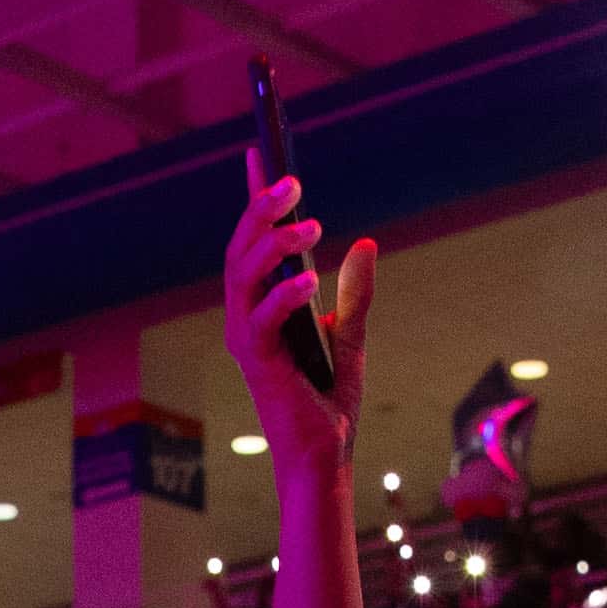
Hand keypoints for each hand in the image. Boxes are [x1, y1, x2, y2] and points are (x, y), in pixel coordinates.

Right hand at [220, 156, 369, 472]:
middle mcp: (246, 316)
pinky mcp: (257, 362)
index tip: (259, 153)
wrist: (323, 454)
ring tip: (309, 221)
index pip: (255, 241)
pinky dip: (283, 294)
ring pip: (242, 275)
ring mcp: (246, 338)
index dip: (254, 197)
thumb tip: (364, 243)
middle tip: (293, 181)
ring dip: (272, 242)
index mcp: (263, 304)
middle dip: (262, 209)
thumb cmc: (328, 400)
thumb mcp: (350, 335)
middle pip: (241, 249)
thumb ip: (354, 292)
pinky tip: (311, 277)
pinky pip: (261, 319)